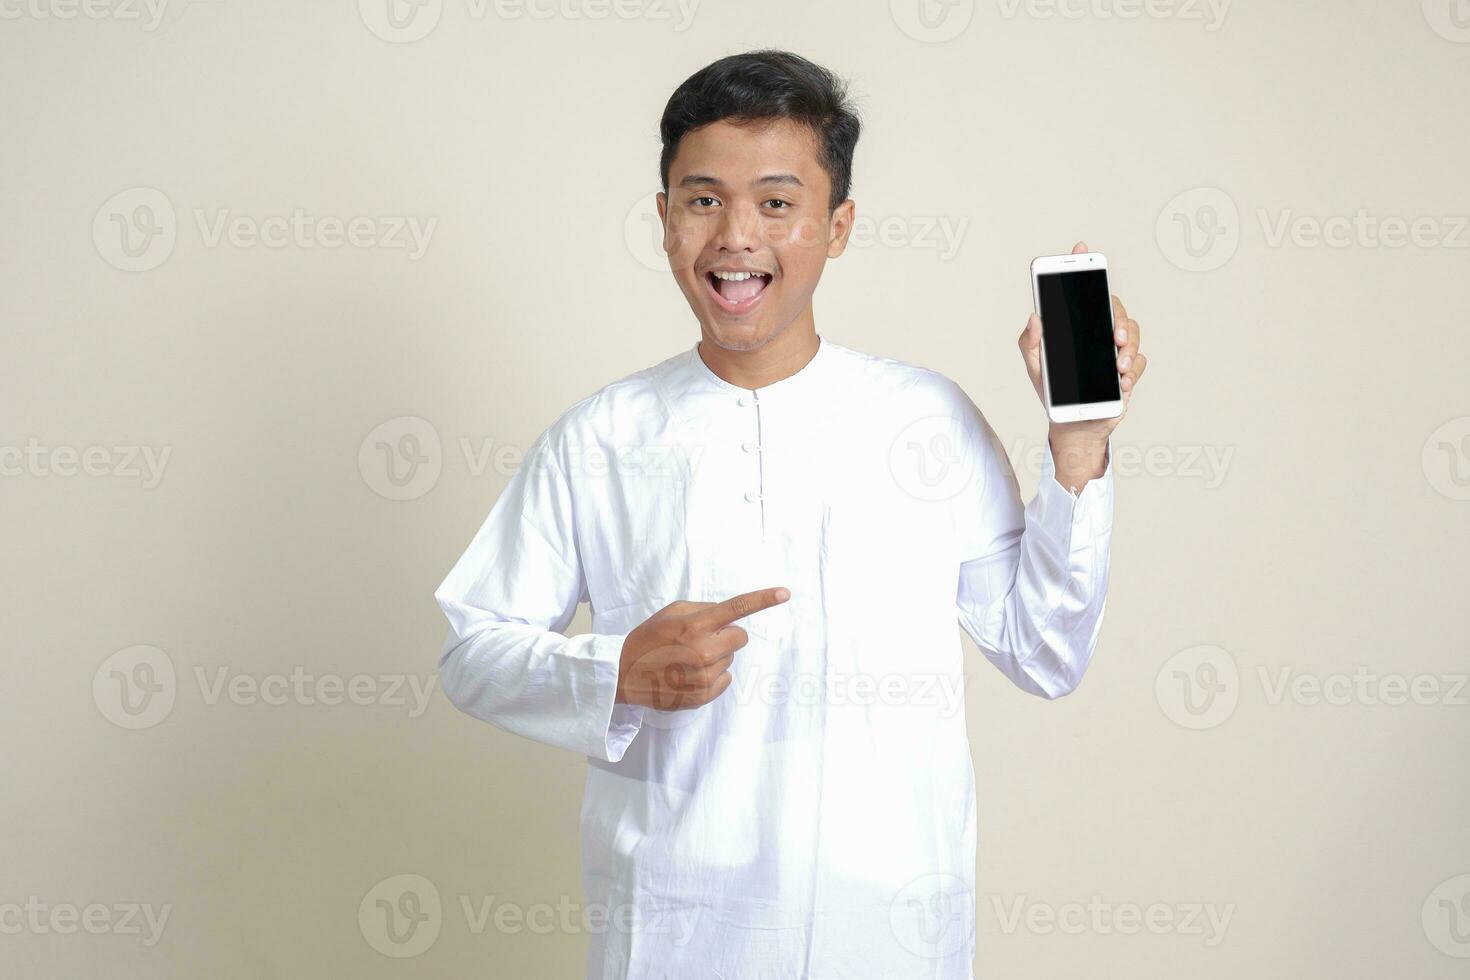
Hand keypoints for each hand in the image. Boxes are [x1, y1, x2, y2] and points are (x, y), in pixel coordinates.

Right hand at [615, 587, 790, 710]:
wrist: (623, 674)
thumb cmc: (648, 638)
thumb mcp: (671, 612)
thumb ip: (703, 610)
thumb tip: (727, 616)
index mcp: (695, 625)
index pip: (737, 609)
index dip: (763, 599)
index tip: (785, 593)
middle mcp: (703, 651)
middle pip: (739, 638)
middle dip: (725, 636)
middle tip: (699, 639)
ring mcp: (704, 677)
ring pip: (730, 661)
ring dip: (716, 658)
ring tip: (686, 659)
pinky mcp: (702, 696)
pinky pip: (725, 681)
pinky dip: (712, 676)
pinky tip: (688, 674)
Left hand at [1018, 240, 1147, 487]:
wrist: (1072, 426)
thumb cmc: (1053, 393)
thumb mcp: (1035, 368)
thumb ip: (1031, 343)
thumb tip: (1035, 317)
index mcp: (1078, 329)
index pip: (1083, 294)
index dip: (1083, 269)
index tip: (1081, 248)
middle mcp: (1099, 335)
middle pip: (1116, 310)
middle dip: (1119, 317)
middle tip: (1115, 334)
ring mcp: (1115, 352)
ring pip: (1134, 335)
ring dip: (1129, 348)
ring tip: (1116, 365)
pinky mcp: (1127, 373)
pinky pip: (1138, 364)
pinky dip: (1131, 372)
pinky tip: (1120, 383)